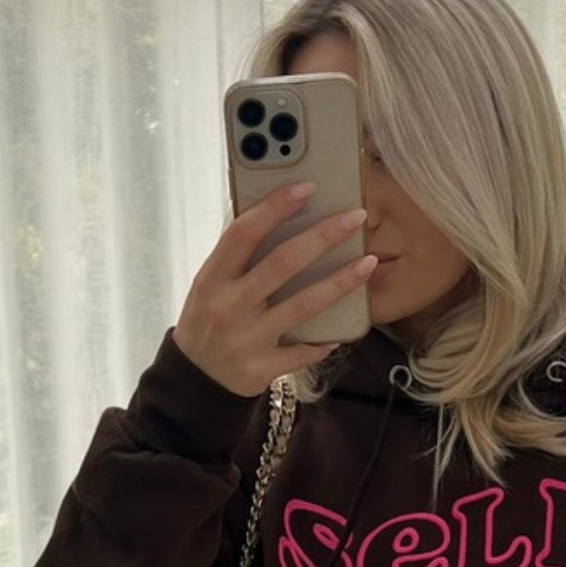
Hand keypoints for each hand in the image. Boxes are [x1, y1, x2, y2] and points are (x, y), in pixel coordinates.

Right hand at [173, 183, 376, 396]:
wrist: (195, 378)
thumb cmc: (208, 320)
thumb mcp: (209, 284)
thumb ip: (236, 257)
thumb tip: (271, 214)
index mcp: (212, 277)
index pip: (244, 232)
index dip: (275, 208)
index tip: (307, 187)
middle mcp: (229, 305)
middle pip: (282, 263)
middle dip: (323, 237)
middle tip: (355, 218)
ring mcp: (246, 338)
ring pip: (302, 305)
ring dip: (340, 283)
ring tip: (368, 263)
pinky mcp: (261, 368)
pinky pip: (302, 352)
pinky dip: (323, 341)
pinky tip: (342, 331)